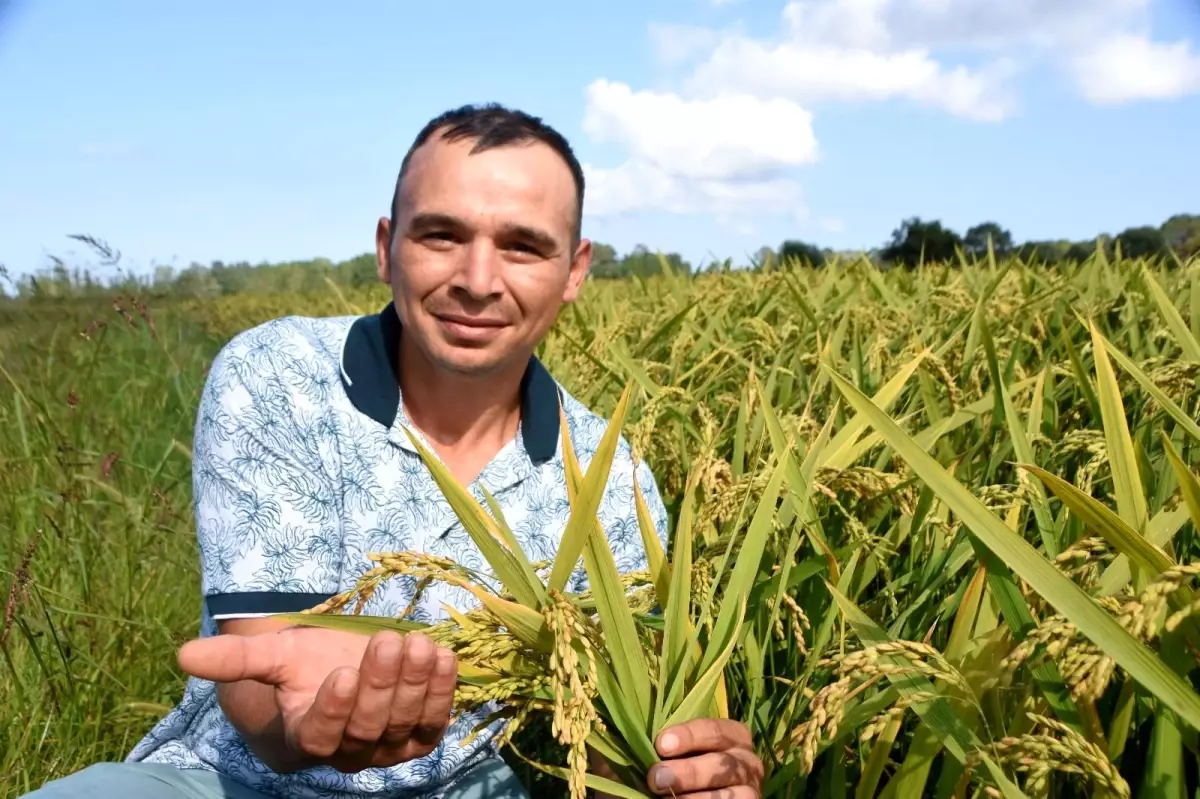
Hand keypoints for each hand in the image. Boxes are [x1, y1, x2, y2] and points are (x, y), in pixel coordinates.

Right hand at [177, 625, 457, 772]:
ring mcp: (389, 747)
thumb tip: (184, 654)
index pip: (321, 735)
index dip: (334, 709)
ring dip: (415, 684)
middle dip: (381, 684)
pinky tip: (444, 656)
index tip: (342, 672)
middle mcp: (350, 752)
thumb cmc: (299, 666)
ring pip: (405, 724)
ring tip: (418, 644)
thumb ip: (235, 660)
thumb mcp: (271, 657)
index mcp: (308, 738)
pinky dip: (442, 690)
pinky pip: (435, 719)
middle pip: (368, 728)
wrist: (339, 670)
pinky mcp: (421, 734)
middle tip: (388, 642)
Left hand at [645, 718, 762, 797]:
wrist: (692, 792)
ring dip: (695, 798)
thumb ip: (666, 745)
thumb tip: (643, 743)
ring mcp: (749, 790)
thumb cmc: (682, 766)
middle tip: (656, 778)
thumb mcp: (679, 751)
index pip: (716, 730)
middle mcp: (747, 762)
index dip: (689, 736)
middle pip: (722, 764)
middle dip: (688, 772)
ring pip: (728, 795)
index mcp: (734, 736)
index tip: (661, 745)